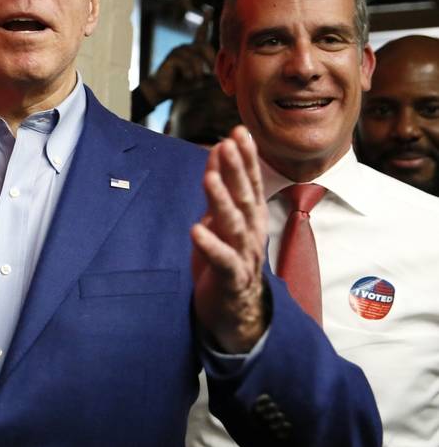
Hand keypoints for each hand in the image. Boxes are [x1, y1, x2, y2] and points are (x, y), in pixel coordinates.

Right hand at [139, 10, 214, 106]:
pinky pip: (187, 64)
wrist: (163, 91)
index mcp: (193, 50)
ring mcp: (177, 50)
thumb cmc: (183, 85)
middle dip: (210, 61)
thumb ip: (211, 75)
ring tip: (193, 79)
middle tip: (212, 75)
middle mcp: (185, 47)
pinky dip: (190, 74)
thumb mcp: (201, 79)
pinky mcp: (171, 57)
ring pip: (197, 58)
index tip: (209, 9)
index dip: (205, 21)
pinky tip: (185, 77)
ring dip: (198, 72)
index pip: (201, 33)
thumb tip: (223, 74)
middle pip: (204, 46)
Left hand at [191, 126, 267, 352]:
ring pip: (236, 225)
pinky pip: (223, 261)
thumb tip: (218, 150)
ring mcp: (244, 257)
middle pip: (246, 197)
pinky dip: (211, 245)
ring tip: (210, 178)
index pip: (250, 182)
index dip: (245, 157)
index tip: (238, 131)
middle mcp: (251, 234)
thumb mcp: (220, 220)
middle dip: (237, 170)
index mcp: (249, 219)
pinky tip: (196, 230)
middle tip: (229, 143)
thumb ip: (220, 188)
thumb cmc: (225, 262)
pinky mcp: (232, 280)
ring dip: (223, 200)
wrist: (235, 315)